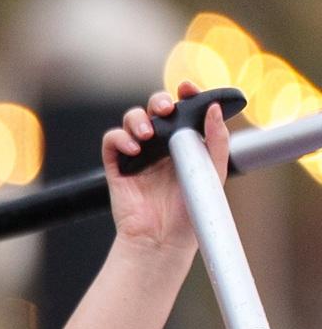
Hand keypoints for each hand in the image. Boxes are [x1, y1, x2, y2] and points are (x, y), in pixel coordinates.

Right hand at [101, 82, 228, 261]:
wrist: (163, 241)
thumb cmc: (190, 214)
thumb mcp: (213, 173)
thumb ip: (217, 141)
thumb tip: (214, 109)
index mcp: (185, 145)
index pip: (184, 111)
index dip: (185, 94)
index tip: (188, 87)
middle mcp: (161, 146)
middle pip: (155, 109)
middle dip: (159, 101)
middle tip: (166, 109)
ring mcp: (138, 155)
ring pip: (132, 120)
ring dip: (138, 119)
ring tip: (147, 135)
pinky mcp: (118, 167)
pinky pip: (112, 140)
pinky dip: (120, 138)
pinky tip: (133, 148)